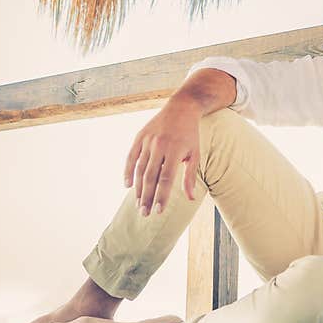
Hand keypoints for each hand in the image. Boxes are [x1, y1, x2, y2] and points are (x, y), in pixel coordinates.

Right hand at [124, 98, 201, 215]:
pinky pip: (131, 157)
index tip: (159, 211)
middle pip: (150, 177)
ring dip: (138, 188)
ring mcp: (147, 141)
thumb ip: (190, 176)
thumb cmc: (190, 135)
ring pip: (139, 169)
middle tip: (145, 213)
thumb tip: (190, 198)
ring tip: (138, 204)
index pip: (166, 178)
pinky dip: (128, 171)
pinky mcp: (139, 137)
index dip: (161, 196)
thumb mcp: (195, 154)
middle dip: (147, 197)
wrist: (181, 108)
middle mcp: (159, 145)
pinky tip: (127, 185)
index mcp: (175, 150)